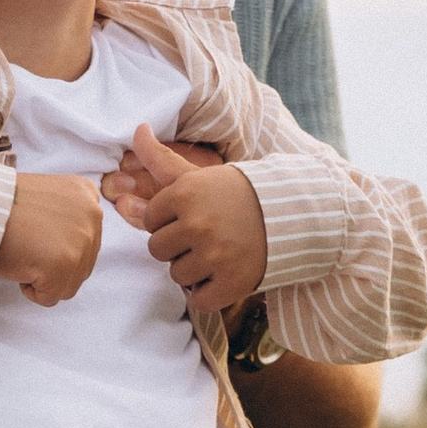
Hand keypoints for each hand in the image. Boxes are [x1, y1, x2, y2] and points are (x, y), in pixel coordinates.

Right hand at [0, 170, 104, 306]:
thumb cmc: (0, 205)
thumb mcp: (46, 198)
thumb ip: (65, 218)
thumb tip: (67, 247)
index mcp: (86, 195)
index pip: (85, 240)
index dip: (56, 245)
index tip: (34, 234)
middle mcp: (92, 215)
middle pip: (81, 265)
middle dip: (52, 264)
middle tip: (26, 245)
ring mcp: (82, 241)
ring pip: (68, 285)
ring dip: (42, 277)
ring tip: (22, 252)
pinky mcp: (64, 266)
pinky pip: (50, 297)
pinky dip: (30, 290)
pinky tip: (18, 264)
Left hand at [105, 121, 267, 314]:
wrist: (290, 214)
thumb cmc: (236, 194)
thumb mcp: (198, 175)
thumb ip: (161, 158)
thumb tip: (137, 128)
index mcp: (184, 194)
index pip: (150, 222)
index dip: (169, 221)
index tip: (193, 215)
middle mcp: (197, 224)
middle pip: (158, 250)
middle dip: (178, 246)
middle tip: (206, 236)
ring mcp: (214, 256)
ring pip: (177, 276)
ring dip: (194, 269)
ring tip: (218, 252)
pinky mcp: (231, 283)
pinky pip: (199, 299)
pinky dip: (210, 291)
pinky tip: (225, 272)